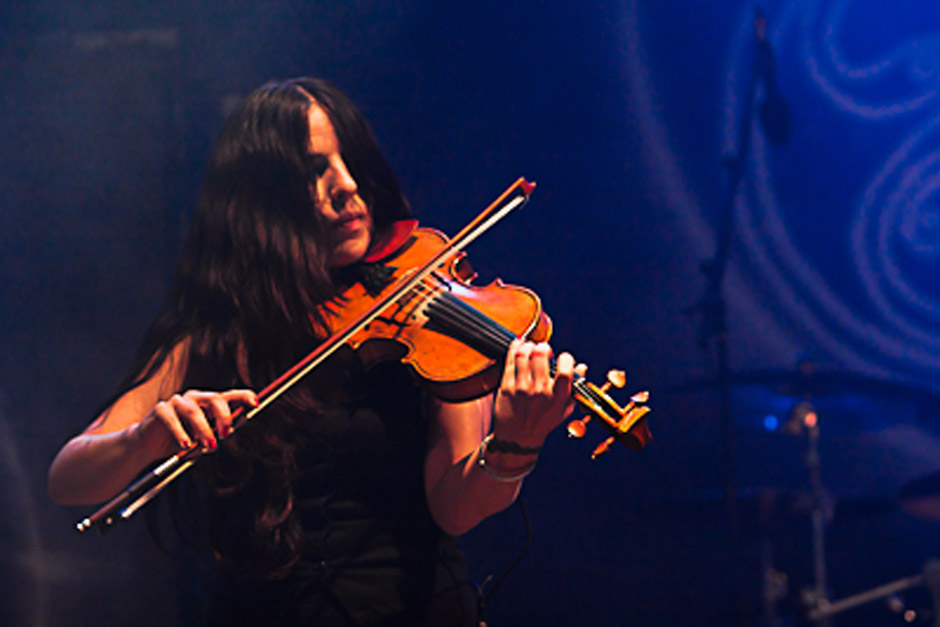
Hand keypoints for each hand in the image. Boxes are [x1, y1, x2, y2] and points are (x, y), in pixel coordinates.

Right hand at [136, 389, 257, 455]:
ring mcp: (177, 402)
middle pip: (214, 399)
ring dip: (203, 430)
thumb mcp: (202, 440)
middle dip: (223, 417)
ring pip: (194, 412)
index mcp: (208, 403)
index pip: (229, 396)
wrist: (149, 446)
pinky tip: (185, 445)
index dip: (243, 397)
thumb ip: (216, 434)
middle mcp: (194, 398)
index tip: (256, 403)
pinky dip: (180, 432)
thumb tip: (228, 432)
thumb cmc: (181, 441)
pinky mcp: (161, 409)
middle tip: (225, 435)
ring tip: (207, 446)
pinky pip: (172, 419)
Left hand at [491, 339, 584, 447]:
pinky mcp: (506, 386)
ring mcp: (521, 388)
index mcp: (558, 398)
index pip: (566, 371)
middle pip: (541, 354)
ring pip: (523, 353)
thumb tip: (582, 367)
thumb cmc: (542, 422)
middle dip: (544, 347)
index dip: (566, 358)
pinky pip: (510, 360)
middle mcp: (540, 392)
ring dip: (528, 346)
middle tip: (543, 349)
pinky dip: (515, 348)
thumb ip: (574, 388)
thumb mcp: (564, 409)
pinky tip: (519, 346)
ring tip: (530, 348)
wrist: (517, 438)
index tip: (563, 357)